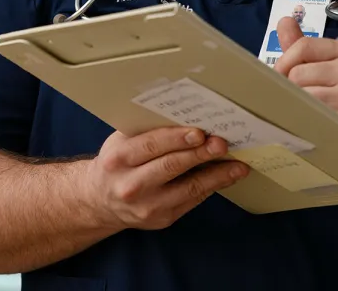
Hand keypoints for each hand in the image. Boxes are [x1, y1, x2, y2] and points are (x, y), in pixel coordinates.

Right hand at [84, 127, 248, 231]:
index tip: (200, 132)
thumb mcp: (122, 141)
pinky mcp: (162, 220)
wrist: (100, 200)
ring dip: (216, 175)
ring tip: (238, 166)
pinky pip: (192, 200)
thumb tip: (189, 118)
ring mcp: (147, 206)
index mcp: (119, 158)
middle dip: (201, 154)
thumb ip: (149, 131)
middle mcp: (131, 185)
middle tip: (223, 144)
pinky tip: (226, 176)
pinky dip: (212, 187)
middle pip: (171, 166)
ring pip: (188, 188)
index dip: (177, 138)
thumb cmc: (118, 162)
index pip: (151, 145)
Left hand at [273, 17, 337, 132]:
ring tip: (312, 111)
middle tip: (305, 99)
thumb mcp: (328, 66)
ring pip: (299, 92)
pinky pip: (306, 111)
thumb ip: (304, 46)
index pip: (303, 46)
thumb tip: (284, 21)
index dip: (285, 62)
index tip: (281, 77)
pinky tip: (314, 122)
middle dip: (293, 88)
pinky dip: (303, 117)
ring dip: (298, 105)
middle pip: (297, 72)